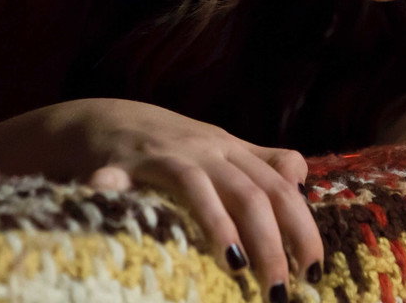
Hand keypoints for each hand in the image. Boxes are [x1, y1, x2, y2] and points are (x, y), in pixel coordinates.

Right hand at [47, 97, 321, 297]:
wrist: (93, 120)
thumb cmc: (160, 146)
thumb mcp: (215, 150)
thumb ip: (260, 162)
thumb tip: (301, 181)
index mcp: (232, 150)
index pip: (281, 187)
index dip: (303, 228)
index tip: (313, 270)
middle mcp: (208, 148)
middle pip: (256, 193)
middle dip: (276, 243)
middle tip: (282, 289)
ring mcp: (171, 152)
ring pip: (212, 188)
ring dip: (229, 230)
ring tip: (241, 270)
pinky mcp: (127, 161)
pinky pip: (154, 183)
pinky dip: (173, 211)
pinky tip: (171, 244)